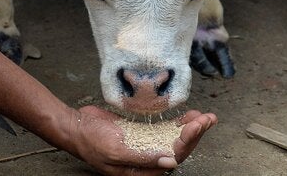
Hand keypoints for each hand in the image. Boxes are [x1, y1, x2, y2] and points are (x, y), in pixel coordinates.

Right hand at [69, 106, 217, 174]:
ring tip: (206, 116)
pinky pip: (165, 130)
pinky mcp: (143, 133)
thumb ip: (143, 158)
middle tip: (209, 118)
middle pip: (178, 148)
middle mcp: (148, 161)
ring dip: (191, 128)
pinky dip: (179, 123)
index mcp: (142, 171)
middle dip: (195, 133)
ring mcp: (146, 146)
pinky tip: (189, 115)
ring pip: (175, 139)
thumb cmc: (92, 142)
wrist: (77, 127)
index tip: (197, 125)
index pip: (173, 158)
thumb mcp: (116, 151)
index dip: (188, 141)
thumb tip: (170, 164)